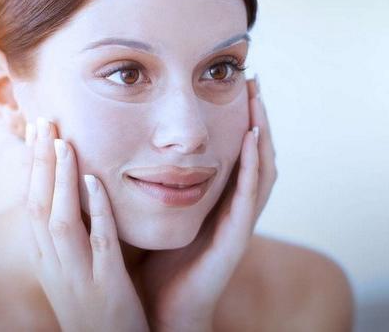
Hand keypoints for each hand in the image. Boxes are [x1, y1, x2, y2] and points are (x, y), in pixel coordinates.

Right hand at [21, 118, 149, 331]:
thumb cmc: (94, 307)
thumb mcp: (72, 271)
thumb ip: (69, 236)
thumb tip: (73, 194)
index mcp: (45, 260)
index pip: (30, 205)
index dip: (30, 167)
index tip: (36, 132)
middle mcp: (54, 266)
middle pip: (38, 205)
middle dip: (38, 163)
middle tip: (43, 120)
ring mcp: (79, 277)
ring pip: (60, 221)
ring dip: (59, 180)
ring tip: (62, 142)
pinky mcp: (108, 288)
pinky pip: (100, 242)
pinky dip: (95, 210)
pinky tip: (95, 181)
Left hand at [138, 76, 277, 331]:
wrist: (161, 308)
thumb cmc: (156, 260)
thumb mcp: (155, 211)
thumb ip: (151, 181)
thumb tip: (127, 145)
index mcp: (215, 199)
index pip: (235, 152)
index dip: (238, 119)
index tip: (232, 84)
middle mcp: (232, 207)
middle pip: (255, 154)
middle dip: (256, 116)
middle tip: (253, 80)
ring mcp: (237, 222)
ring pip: (261, 170)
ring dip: (261, 133)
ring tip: (256, 98)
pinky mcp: (235, 238)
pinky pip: (250, 197)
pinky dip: (253, 166)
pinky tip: (252, 139)